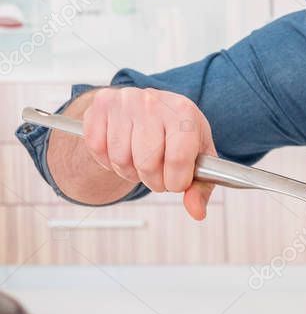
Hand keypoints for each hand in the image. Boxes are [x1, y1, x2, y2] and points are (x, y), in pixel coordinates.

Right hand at [82, 88, 216, 220]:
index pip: (178, 158)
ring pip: (120, 159)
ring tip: (140, 163)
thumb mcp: (197, 156)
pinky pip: (97, 149)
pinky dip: (107, 161)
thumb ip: (200, 187)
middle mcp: (155, 102)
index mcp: (185, 112)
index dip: (175, 182)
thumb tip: (197, 212)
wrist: (149, 108)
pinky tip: (121, 152)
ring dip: (129, 172)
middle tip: (157, 175)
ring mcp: (126, 101)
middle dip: (153, 181)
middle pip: (147, 163)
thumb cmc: (178, 135)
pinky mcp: (101, 105)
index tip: (176, 183)